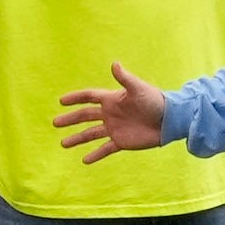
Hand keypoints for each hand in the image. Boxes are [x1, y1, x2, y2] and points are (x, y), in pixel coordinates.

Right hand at [51, 63, 171, 159]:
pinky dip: (95, 155)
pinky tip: (84, 160)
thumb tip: (114, 64)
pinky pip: (105, 149)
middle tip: (55, 123)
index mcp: (111, 100)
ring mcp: (114, 129)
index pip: (89, 97)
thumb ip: (125, 78)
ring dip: (77, 138)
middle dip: (70, 119)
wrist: (169, 120)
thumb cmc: (155, 100)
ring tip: (63, 144)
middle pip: (85, 116)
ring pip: (91, 134)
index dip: (75, 98)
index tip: (61, 101)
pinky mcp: (121, 142)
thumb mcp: (138, 88)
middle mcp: (110, 114)